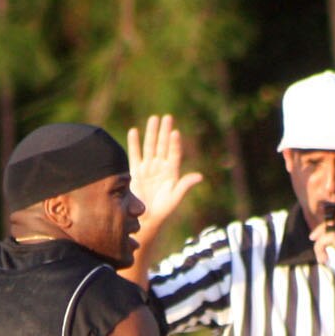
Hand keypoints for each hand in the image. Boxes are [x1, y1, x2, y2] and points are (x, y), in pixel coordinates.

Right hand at [126, 115, 202, 230]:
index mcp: (172, 172)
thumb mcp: (175, 197)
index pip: (174, 154)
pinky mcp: (136, 171)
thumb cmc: (163, 209)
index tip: (175, 132)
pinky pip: (135, 154)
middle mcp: (160, 167)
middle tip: (167, 117)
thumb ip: (185, 185)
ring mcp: (148, 167)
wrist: (146, 218)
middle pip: (163, 145)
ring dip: (151, 133)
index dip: (174, 144)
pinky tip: (134, 131)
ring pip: (150, 146)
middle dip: (164, 131)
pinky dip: (134, 143)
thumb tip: (200, 176)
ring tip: (154, 118)